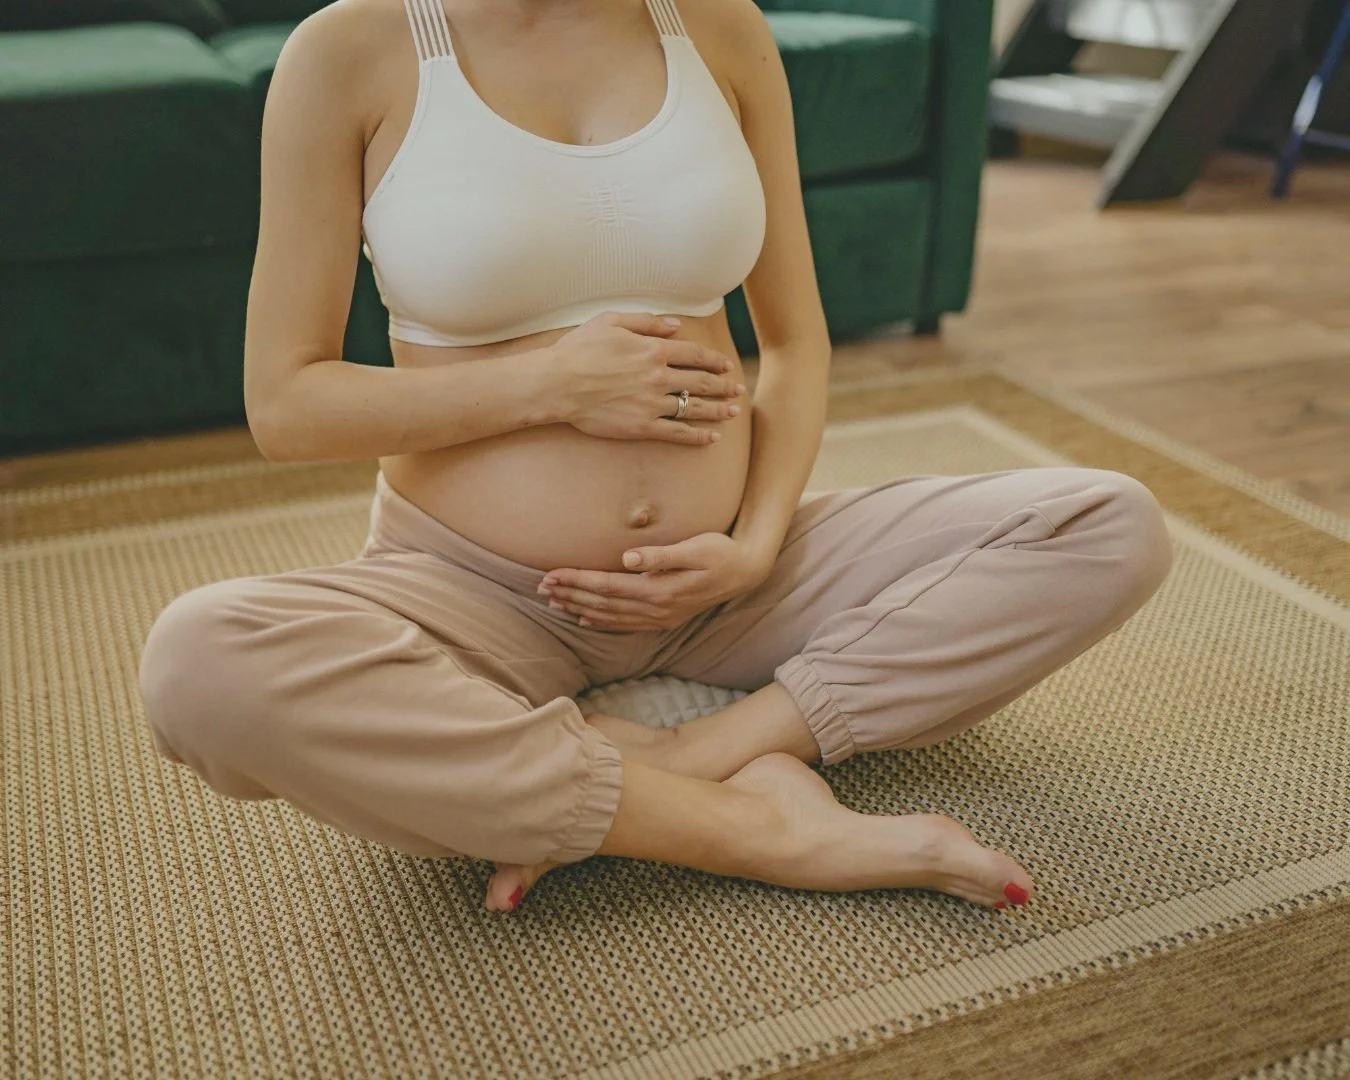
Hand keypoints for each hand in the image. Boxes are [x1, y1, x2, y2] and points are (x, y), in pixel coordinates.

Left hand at [538, 533, 770, 629]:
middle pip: (603, 603)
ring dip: (579, 607)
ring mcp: (660, 617)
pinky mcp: (664, 617)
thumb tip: (629, 558)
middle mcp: (657, 608)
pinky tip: (584, 617)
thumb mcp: (696, 547)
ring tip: (553, 602)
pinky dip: (601, 621)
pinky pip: (624, 623)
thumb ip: (661, 555)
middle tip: (539, 587)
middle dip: (569, 594)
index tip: (551, 574)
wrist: (746, 572)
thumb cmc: (721, 552)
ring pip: (610, 615)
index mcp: (660, 590)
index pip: (607, 586)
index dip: (577, 581)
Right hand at [547, 312, 745, 445]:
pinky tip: (711, 437)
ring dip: (718, 410)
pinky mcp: (642, 427)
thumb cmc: (578, 349)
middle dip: (723, 385)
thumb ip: (647, 322)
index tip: (726, 365)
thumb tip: (676, 326)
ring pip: (695, 407)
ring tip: (733, 412)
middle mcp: (658, 377)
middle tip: (738, 389)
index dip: (715, 361)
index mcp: (653, 350)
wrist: (557, 383)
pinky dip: (697, 435)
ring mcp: (652, 404)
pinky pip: (677, 432)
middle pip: (701, 381)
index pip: (695, 355)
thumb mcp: (611, 321)